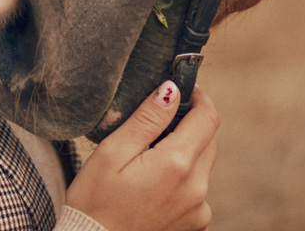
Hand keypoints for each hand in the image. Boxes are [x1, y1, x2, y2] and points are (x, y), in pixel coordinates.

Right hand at [65, 82, 218, 230]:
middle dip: (189, 123)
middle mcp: (197, 188)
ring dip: (185, 152)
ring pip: (202, 164)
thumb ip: (146, 120)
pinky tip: (153, 185)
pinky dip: (182, 178)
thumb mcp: (112, 152)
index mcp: (177, 164)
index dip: (198, 97)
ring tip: (148, 157)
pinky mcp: (195, 224)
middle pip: (209, 140)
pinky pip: (196, 189)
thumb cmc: (95, 201)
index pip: (207, 118)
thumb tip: (171, 89)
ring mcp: (199, 210)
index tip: (182, 88)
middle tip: (158, 120)